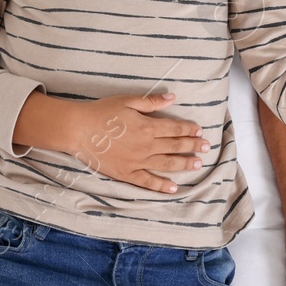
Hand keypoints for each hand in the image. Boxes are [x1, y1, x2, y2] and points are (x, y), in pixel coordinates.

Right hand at [62, 92, 209, 193]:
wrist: (79, 130)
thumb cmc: (101, 112)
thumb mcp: (127, 100)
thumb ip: (152, 102)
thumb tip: (172, 97)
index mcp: (148, 126)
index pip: (174, 128)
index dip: (189, 129)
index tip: (199, 130)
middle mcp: (147, 146)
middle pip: (175, 146)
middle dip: (193, 146)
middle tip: (206, 147)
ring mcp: (138, 162)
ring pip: (167, 164)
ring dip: (184, 164)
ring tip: (197, 164)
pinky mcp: (127, 174)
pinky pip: (148, 182)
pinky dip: (162, 186)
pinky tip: (174, 188)